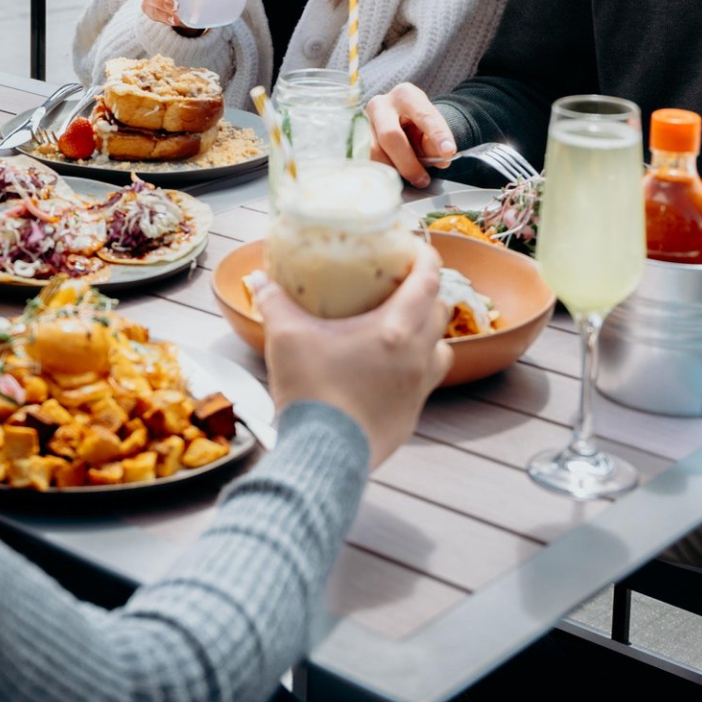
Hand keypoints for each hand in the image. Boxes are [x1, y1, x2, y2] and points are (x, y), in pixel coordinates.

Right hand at [249, 249, 452, 468]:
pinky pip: (426, 381)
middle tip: (402, 284)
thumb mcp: (285, 338)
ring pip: (441, 348)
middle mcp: (417, 355)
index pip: (428, 280)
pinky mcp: (412, 414)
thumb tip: (260, 279)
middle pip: (439, 310)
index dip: (425, 257)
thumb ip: (274, 302)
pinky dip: (416, 366)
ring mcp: (419, 387)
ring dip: (427, 331)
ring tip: (402, 327)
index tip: (414, 247)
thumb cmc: (310, 391)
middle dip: (426, 292)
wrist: (324, 454)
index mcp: (395, 329)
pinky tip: (388, 368)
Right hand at [364, 84, 456, 186]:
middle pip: (390, 136)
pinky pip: (363, 159)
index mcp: (405, 95)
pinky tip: (391, 178)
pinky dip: (379, 171)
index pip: (423, 116)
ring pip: (373, 151)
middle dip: (408, 162)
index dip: (437, 134)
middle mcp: (380, 104)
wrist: (397, 119)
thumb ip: (434, 142)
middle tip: (423, 180)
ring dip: (393, 169)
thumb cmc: (416, 125)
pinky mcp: (353, 137)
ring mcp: (362, 120)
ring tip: (408, 177)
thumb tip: (439, 159)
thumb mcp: (430, 128)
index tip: (448, 152)